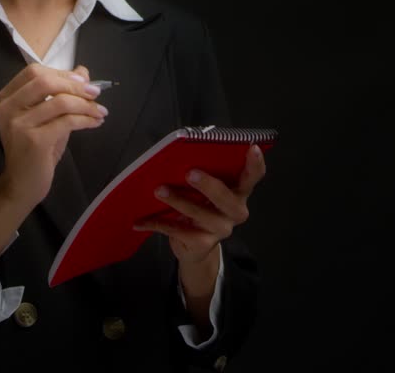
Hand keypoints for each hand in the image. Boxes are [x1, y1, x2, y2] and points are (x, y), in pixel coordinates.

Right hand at [0, 63, 107, 209]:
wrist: (22, 185)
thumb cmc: (34, 151)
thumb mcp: (49, 117)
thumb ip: (62, 94)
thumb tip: (83, 72)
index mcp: (6, 99)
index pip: (34, 72)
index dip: (62, 73)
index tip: (83, 82)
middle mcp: (7, 108)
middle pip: (44, 81)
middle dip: (74, 85)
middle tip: (95, 92)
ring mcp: (19, 124)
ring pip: (59, 102)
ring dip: (86, 104)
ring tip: (100, 111)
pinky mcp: (34, 140)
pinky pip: (67, 121)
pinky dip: (86, 119)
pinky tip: (95, 123)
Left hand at [133, 144, 266, 264]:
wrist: (194, 248)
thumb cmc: (199, 207)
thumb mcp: (203, 191)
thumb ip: (201, 173)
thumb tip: (178, 154)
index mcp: (238, 192)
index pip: (253, 177)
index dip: (255, 163)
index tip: (251, 148)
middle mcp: (235, 211)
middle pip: (227, 198)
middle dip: (208, 185)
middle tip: (190, 173)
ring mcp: (220, 229)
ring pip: (200, 214)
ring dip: (178, 201)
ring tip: (159, 190)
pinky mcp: (202, 244)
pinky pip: (178, 231)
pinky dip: (157, 223)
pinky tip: (140, 221)